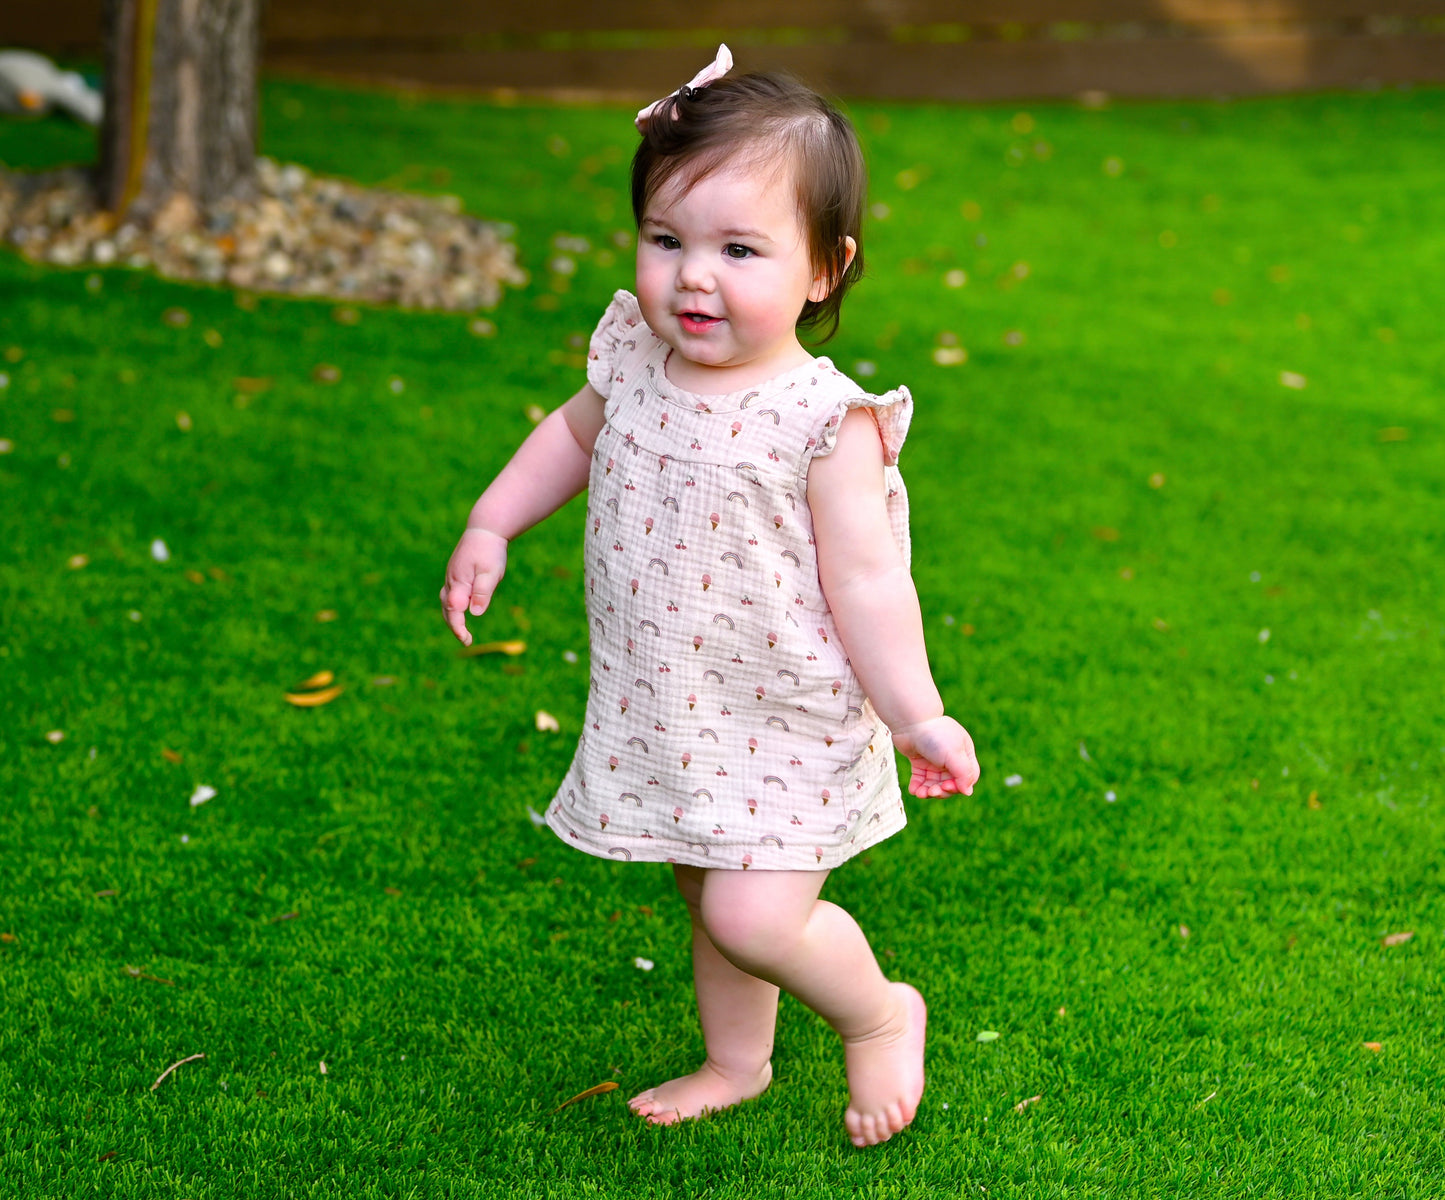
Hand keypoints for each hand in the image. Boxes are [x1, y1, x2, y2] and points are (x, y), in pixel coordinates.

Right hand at [440, 527, 508, 645]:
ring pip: (447, 602)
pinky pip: (452, 594)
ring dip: (453, 617)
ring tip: (464, 632)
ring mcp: (452, 577)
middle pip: (447, 609)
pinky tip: (463, 611)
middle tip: (467, 641)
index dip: (458, 627)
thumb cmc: (490, 551)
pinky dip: (454, 606)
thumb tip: (474, 613)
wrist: (484, 529)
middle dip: (455, 626)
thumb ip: (483, 592)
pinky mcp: (456, 574)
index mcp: (458, 582)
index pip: (454, 610)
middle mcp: (451, 581)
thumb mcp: (490, 572)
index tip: (467, 640)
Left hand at [890, 715, 979, 797]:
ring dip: (928, 791)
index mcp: (963, 754)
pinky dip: (918, 787)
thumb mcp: (953, 755)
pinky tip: (914, 790)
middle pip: (951, 783)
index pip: (968, 777)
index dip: (959, 786)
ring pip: (935, 784)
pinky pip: (921, 780)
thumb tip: (968, 792)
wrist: (909, 722)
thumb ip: (963, 773)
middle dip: (942, 791)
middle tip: (932, 791)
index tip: (947, 786)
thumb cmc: (934, 737)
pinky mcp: (919, 762)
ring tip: (920, 794)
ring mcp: (934, 760)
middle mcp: (950, 758)